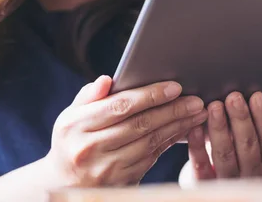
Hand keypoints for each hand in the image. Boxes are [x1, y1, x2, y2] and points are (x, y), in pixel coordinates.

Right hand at [45, 76, 207, 187]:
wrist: (64, 182)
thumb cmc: (73, 139)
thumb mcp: (71, 115)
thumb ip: (89, 96)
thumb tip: (107, 80)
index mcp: (76, 125)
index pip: (120, 106)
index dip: (150, 95)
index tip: (175, 87)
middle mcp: (89, 148)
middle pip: (140, 124)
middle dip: (172, 110)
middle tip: (196, 100)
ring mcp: (106, 169)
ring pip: (150, 143)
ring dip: (177, 127)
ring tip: (197, 114)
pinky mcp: (121, 182)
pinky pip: (152, 159)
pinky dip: (170, 143)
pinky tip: (184, 131)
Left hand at [181, 92, 261, 183]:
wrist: (211, 190)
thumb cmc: (235, 157)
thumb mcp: (253, 146)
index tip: (257, 95)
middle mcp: (251, 176)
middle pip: (248, 146)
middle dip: (241, 119)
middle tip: (233, 97)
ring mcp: (228, 183)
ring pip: (225, 155)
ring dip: (220, 128)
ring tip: (214, 106)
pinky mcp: (204, 184)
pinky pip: (201, 164)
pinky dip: (198, 145)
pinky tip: (195, 127)